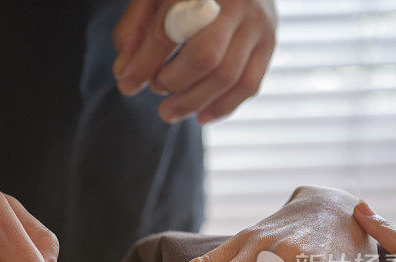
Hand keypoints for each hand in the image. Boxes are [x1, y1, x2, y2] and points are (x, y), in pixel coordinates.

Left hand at [112, 0, 275, 122]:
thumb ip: (134, 29)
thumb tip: (125, 75)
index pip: (167, 31)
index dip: (144, 64)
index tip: (127, 84)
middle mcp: (234, 1)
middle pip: (204, 56)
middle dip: (173, 83)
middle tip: (156, 90)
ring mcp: (257, 22)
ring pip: (228, 76)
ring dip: (193, 102)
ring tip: (169, 111)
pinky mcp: (269, 41)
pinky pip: (249, 84)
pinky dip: (223, 107)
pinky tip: (201, 116)